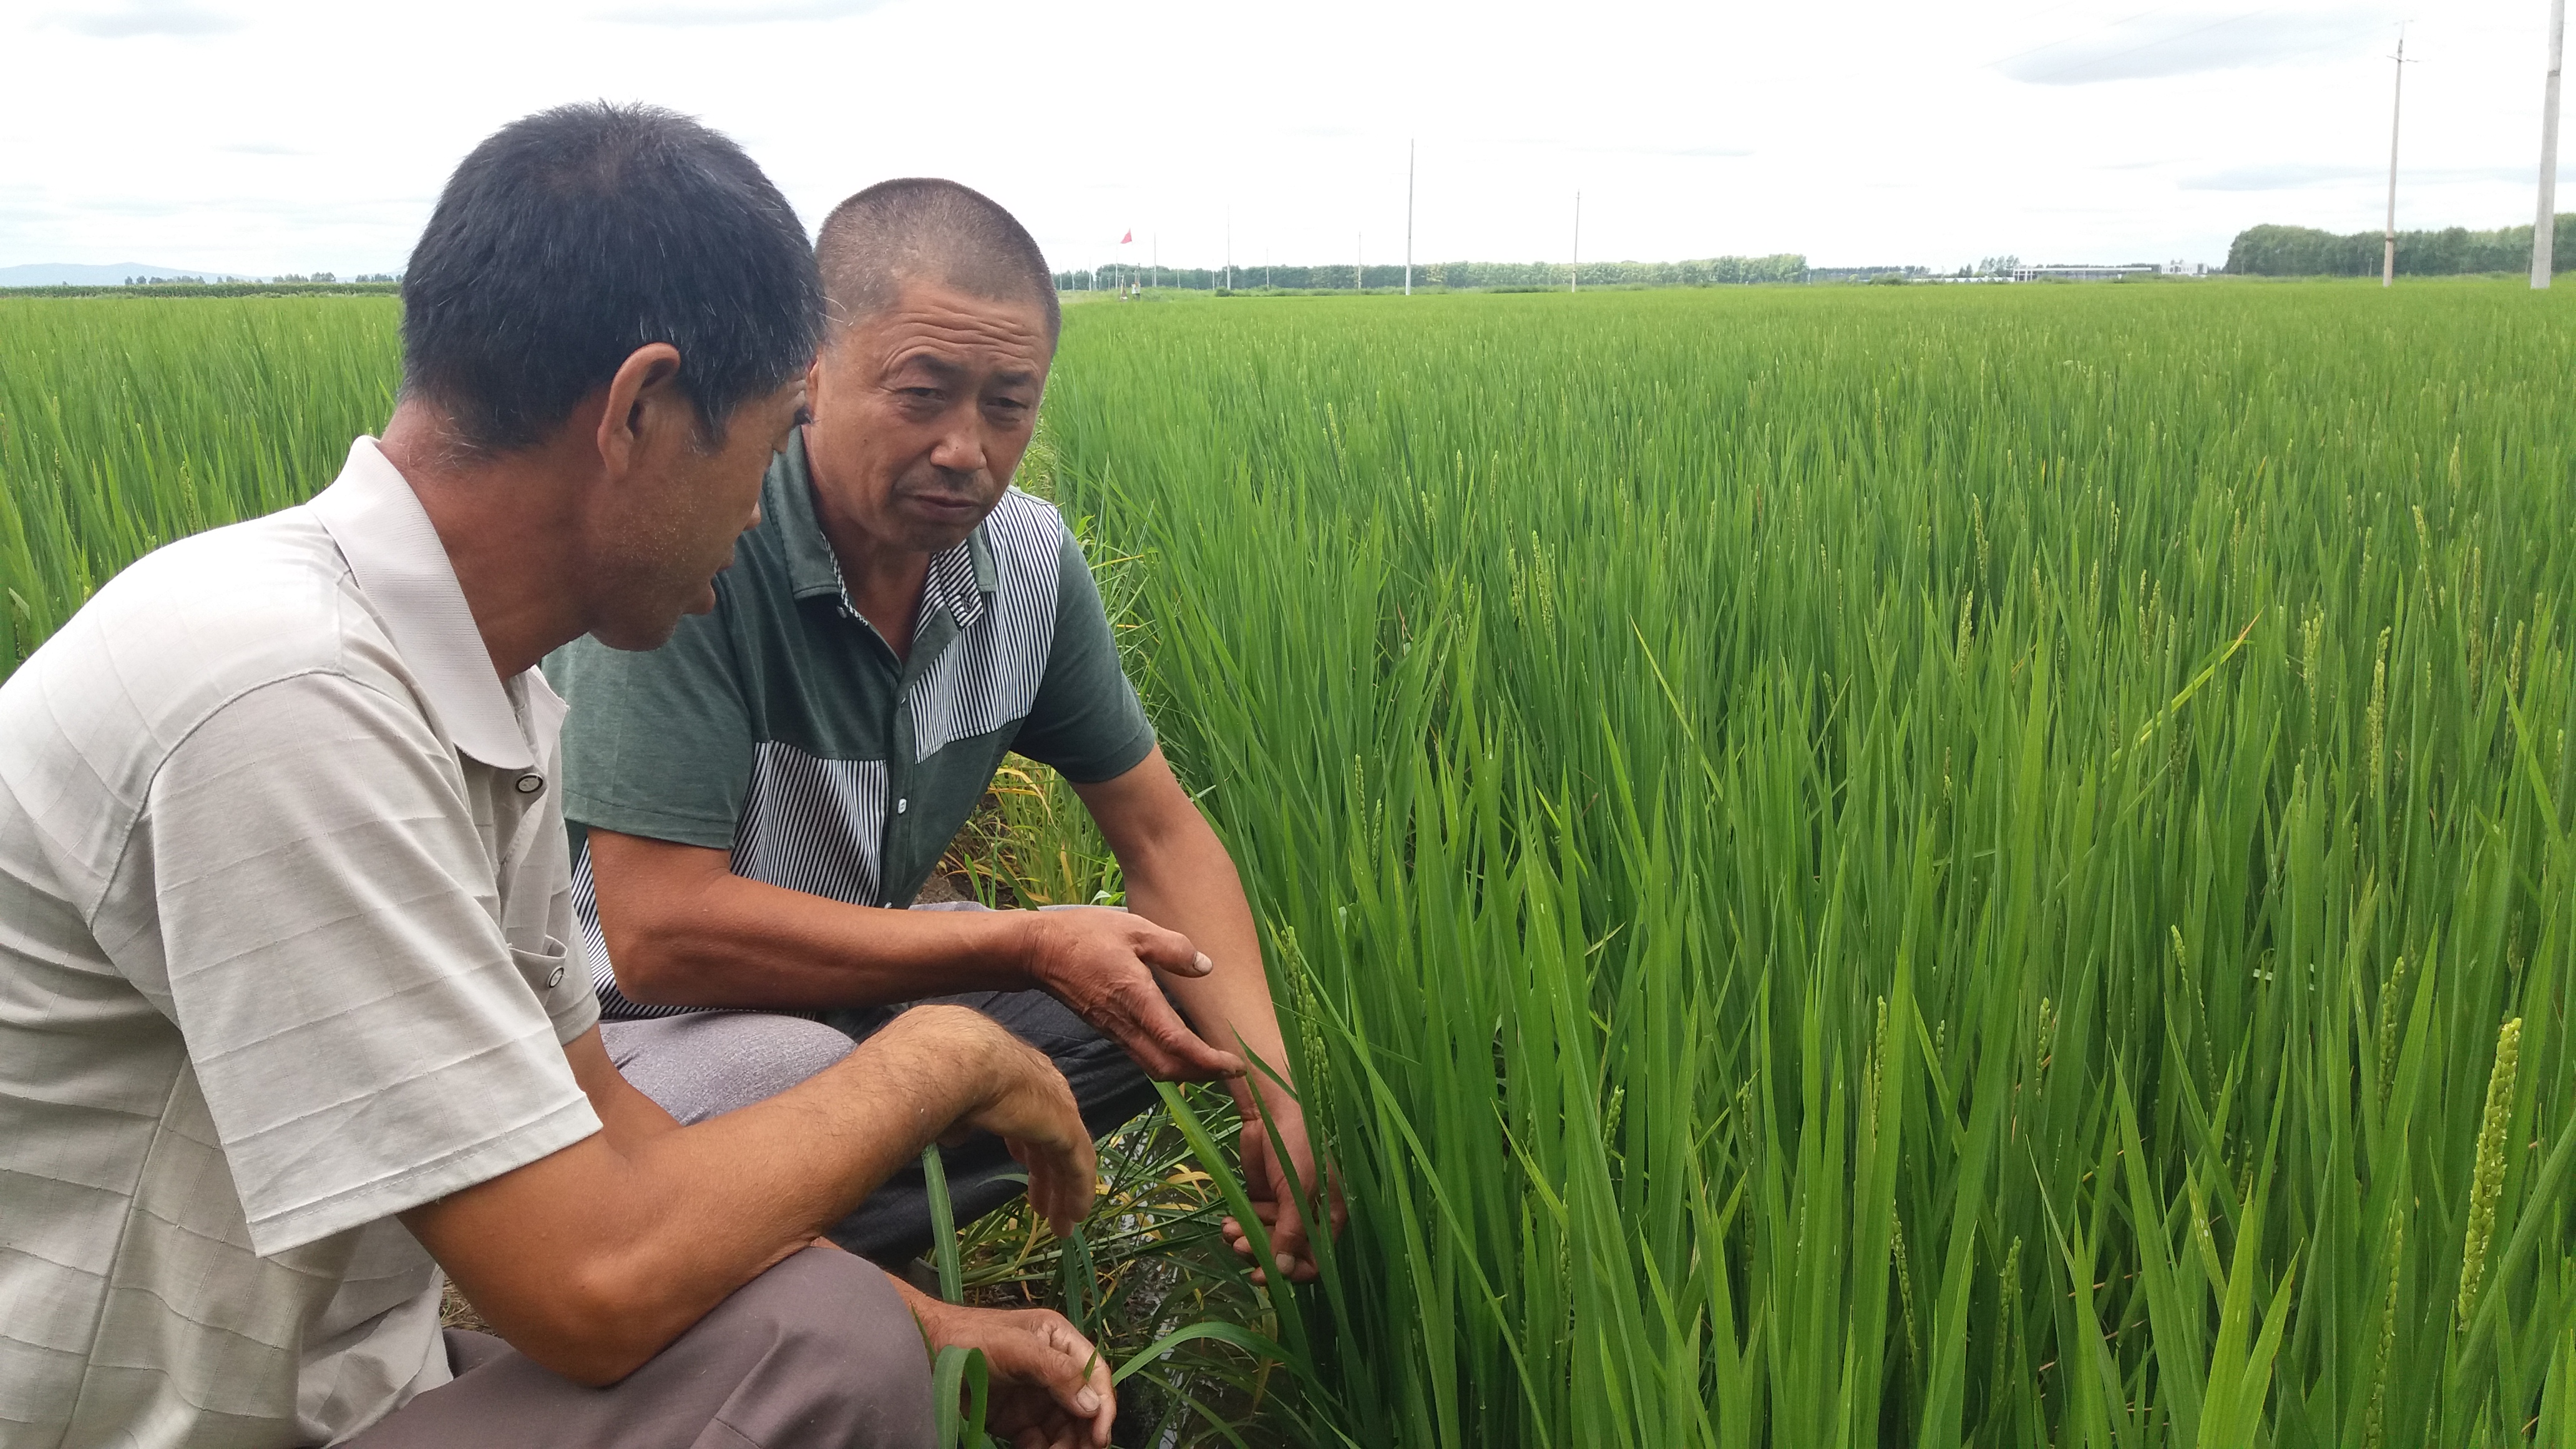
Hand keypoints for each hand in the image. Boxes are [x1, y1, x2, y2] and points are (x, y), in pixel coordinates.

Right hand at [888, 1006, 1097, 1238]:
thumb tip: (955, 1134)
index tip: (1022, 1166)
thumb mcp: (949, 1099)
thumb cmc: (943, 1073)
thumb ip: (958, 1119)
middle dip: (1046, 1175)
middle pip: (1049, 1140)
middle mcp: (1044, 1090)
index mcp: (1017, 1078)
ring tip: (1059, 1225)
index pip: (1028, 1117)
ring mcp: (1059, 1109)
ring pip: (1067, 1158)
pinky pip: (1078, 1168)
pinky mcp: (1066, 1128)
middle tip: (1041, 1206)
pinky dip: (1078, 1193)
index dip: (1026, 1146)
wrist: (960, 1059)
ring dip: (1063, 1192)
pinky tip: (1074, 1217)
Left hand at [913, 1297, 1114, 1448]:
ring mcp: (1035, 1396)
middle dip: (1083, 1432)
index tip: (1099, 1436)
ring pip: (1064, 1428)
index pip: (1095, 1374)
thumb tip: (1093, 1405)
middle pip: (1083, 1407)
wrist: (922, 1352)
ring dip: (1064, 1445)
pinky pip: (1039, 1441)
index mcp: (1059, 1340)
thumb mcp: (1016, 1347)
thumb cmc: (969, 1338)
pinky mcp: (1016, 1419)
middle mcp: (1053, 1369)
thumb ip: (1056, 1371)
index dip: (1103, 1405)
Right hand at [1023, 909, 1246, 1081]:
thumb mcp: (1134, 929)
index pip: (1177, 1043)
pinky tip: (1184, 1048)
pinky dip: (1169, 1060)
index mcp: (1136, 998)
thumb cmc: (1086, 935)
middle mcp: (1125, 1023)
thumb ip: (1173, 948)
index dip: (1208, 1060)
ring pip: (1155, 1066)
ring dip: (1187, 1071)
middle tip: (1232, 1067)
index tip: (1235, 1063)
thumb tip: (1205, 966)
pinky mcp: (1110, 1030)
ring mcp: (1115, 1031)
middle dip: (1203, 1074)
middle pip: (1168, 1068)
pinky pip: (1143, 1056)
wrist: (1039, 952)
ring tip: (1214, 1061)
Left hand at [1222, 1103, 1344, 1284]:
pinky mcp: (1264, 1199)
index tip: (1263, 1275)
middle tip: (1238, 1245)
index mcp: (1330, 1216)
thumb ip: (1291, 1232)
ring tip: (1228, 1230)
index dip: (1291, 1272)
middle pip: (1286, 1254)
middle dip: (1261, 1252)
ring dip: (1246, 1240)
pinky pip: (1253, 1224)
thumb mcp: (1298, 1189)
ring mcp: (1285, 1208)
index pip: (1316, 1260)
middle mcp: (1310, 1216)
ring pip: (1266, 1241)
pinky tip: (1227, 1221)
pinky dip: (1240, 1226)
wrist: (1271, 1108)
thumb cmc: (1296, 1145)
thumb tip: (1282, 1272)